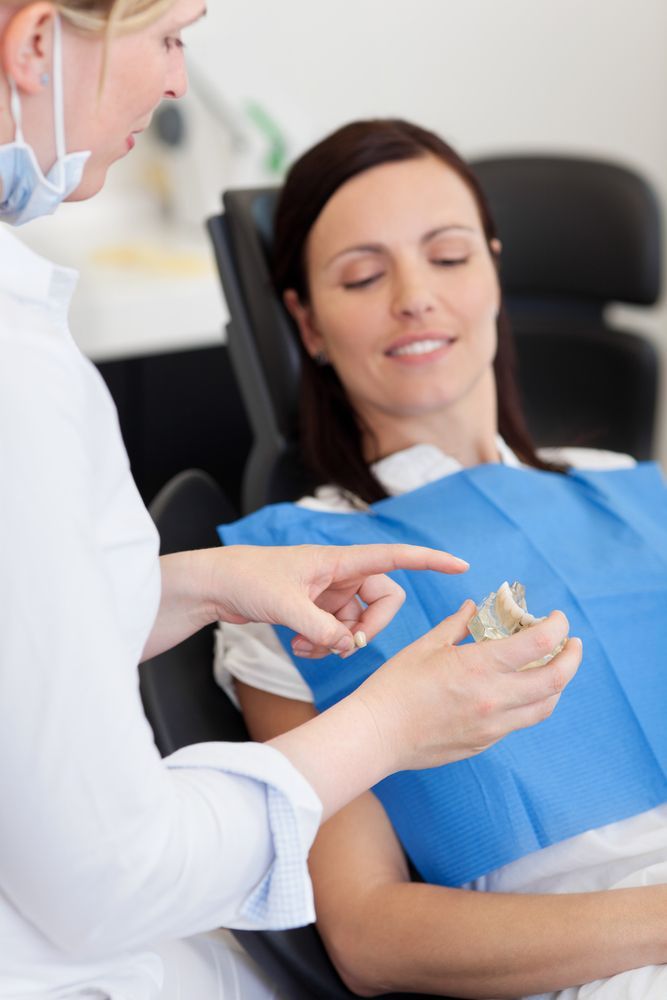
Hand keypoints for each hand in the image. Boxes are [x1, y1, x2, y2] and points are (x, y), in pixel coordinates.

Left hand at [209, 543, 468, 655]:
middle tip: (345, 645)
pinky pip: (338, 632)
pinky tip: (300, 648)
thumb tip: (349, 647)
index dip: (429, 560)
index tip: (459, 565)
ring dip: (339, 642)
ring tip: (308, 648)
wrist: (216, 584)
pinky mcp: (317, 609)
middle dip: (370, 627)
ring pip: (359, 623)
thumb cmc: (248, 578)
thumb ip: (322, 628)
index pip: (395, 556)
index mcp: (340, 560)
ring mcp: (329, 593)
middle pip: (383, 601)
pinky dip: (324, 644)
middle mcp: (340, 574)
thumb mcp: (286, 606)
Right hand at [355, 601, 581, 772]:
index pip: (539, 644)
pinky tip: (518, 690)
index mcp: (479, 667)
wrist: (377, 735)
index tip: (556, 617)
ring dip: (556, 683)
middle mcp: (494, 698)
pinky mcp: (485, 742)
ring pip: (545, 705)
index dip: (556, 627)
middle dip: (572, 657)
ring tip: (551, 667)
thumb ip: (458, 625)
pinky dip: (530, 702)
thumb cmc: (395, 686)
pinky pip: (520, 721)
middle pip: (556, 679)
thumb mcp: (426, 646)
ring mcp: (493, 725)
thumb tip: (475, 607)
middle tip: (572, 643)